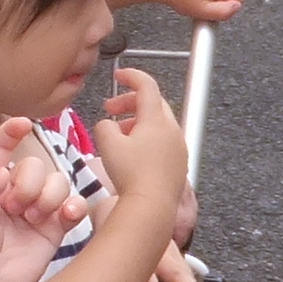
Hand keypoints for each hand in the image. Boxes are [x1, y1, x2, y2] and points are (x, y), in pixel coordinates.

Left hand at [0, 118, 84, 281]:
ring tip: (33, 219)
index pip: (0, 150)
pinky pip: (76, 205)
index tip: (22, 123)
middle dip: (28, 184)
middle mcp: (17, 191)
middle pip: (35, 166)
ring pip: (58, 182)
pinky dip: (75, 207)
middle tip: (15, 209)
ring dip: (49, 197)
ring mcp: (39, 208)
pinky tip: (66, 217)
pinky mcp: (57, 226)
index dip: (9, 133)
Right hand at [90, 68, 188, 215]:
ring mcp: (178, 148)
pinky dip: (147, 140)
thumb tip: (108, 125)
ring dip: (137, 124)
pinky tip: (133, 155)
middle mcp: (172, 130)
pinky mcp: (178, 164)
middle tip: (111, 110)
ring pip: (158, 125)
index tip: (119, 75)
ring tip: (119, 136)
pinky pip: (163, 143)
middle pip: (153, 104)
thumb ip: (104, 125)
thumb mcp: (106, 143)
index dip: (131, 76)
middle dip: (130, 103)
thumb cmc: (131, 175)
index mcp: (156, 119)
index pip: (147, 85)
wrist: (151, 206)